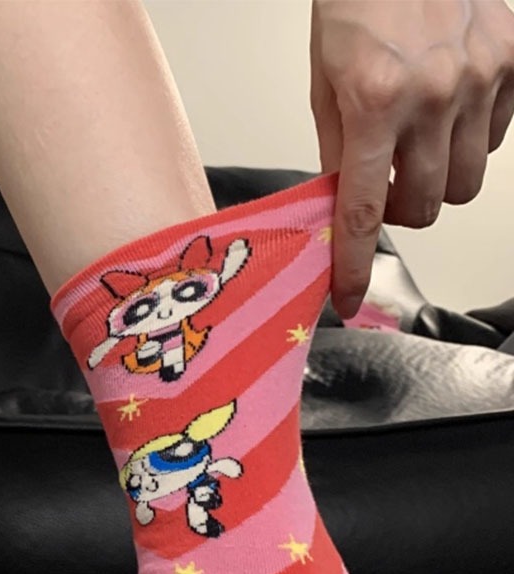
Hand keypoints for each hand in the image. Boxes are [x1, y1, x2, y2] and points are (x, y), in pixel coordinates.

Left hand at [310, 0, 513, 318]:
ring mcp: (481, 76)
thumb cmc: (356, 7)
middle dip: (403, 209)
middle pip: (428, 206)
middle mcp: (434, 94)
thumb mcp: (325, 85)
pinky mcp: (513, 61)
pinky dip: (469, 139)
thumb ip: (337, 153)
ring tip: (417, 145)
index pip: (364, 210)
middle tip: (386, 185)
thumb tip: (342, 210)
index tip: (347, 297)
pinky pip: (496, 138)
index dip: (355, 263)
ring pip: (466, 182)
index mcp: (373, 102)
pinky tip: (448, 109)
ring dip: (438, 180)